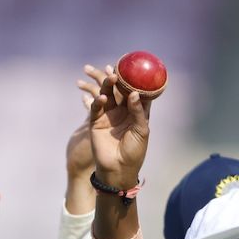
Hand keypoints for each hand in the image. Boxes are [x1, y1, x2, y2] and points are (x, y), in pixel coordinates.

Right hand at [88, 70, 150, 189]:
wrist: (119, 169)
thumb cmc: (134, 151)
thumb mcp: (141, 130)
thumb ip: (138, 111)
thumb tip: (134, 93)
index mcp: (135, 113)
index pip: (135, 94)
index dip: (134, 82)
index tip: (134, 70)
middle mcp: (122, 112)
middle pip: (119, 92)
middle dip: (118, 80)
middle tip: (117, 69)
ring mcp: (109, 116)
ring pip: (107, 96)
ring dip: (108, 86)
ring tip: (110, 78)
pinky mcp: (97, 121)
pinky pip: (96, 108)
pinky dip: (98, 101)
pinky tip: (102, 97)